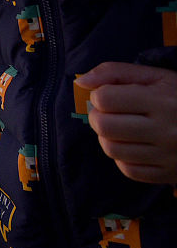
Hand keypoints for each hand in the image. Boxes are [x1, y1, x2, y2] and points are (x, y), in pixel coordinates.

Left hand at [76, 63, 176, 183]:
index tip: (110, 96)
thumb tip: (80, 82)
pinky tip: (134, 145)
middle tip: (109, 113)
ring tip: (120, 128)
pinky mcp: (168, 174)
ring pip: (111, 149)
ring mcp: (168, 155)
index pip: (105, 99)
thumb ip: (114, 72)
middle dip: (98, 117)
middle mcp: (166, 130)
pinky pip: (128, 170)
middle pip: (103, 126)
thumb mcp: (155, 76)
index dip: (100, 96)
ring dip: (107, 137)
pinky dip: (123, 158)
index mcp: (162, 100)